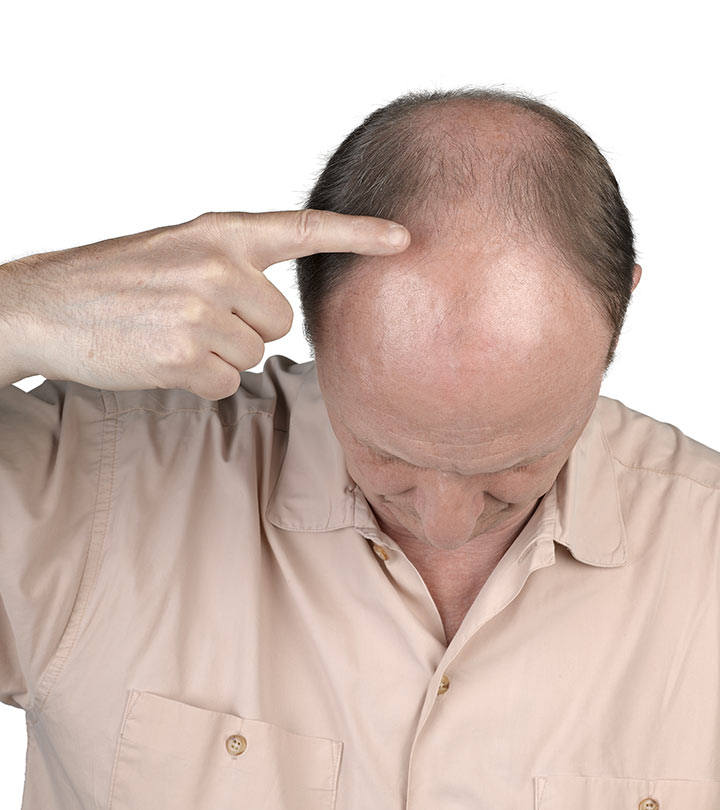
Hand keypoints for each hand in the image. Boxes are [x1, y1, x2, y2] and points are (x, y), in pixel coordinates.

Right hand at [6, 210, 409, 398]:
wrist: (47, 305)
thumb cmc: (114, 281)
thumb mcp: (177, 249)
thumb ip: (230, 263)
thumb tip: (274, 302)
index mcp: (220, 232)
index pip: (305, 230)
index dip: (358, 234)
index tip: (404, 238)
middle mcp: (218, 265)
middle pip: (279, 321)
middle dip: (245, 329)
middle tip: (193, 319)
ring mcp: (203, 310)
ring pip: (253, 354)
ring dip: (217, 356)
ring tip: (169, 335)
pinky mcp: (186, 354)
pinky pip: (226, 383)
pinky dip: (200, 381)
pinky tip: (162, 359)